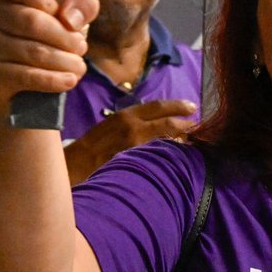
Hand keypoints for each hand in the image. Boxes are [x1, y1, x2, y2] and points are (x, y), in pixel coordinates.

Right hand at [0, 0, 98, 98]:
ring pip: (31, 51)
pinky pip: (24, 77)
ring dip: (64, 61)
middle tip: (81, 46)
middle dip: (64, 37)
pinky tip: (69, 80)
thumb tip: (70, 19)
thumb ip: (81, 1)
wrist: (34, 65)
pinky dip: (52, 80)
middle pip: (31, 21)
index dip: (50, 1)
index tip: (67, 19)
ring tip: (79, 65)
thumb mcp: (73, 7)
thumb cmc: (54, 25)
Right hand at [65, 99, 198, 182]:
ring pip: (165, 139)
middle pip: (166, 121)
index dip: (176, 106)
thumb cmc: (91, 147)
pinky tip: (176, 159)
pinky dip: (168, 155)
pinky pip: (156, 156)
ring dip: (180, 140)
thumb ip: (131, 123)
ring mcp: (132, 144)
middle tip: (199, 125)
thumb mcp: (110, 127)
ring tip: (192, 143)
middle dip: (185, 122)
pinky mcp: (132, 160)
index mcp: (124, 115)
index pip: (157, 106)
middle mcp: (131, 126)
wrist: (73, 165)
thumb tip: (154, 124)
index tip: (191, 107)